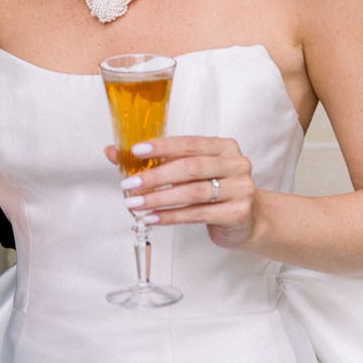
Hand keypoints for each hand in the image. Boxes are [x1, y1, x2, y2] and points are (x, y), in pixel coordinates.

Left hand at [107, 135, 258, 249]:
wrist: (248, 220)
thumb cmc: (215, 191)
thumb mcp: (190, 172)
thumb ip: (157, 161)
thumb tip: (114, 152)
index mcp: (223, 147)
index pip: (189, 143)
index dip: (162, 147)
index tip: (136, 151)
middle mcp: (235, 164)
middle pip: (190, 167)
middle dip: (155, 176)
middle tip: (130, 184)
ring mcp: (240, 188)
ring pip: (192, 192)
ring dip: (159, 198)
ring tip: (135, 203)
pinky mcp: (238, 212)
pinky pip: (198, 214)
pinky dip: (171, 216)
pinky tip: (153, 217)